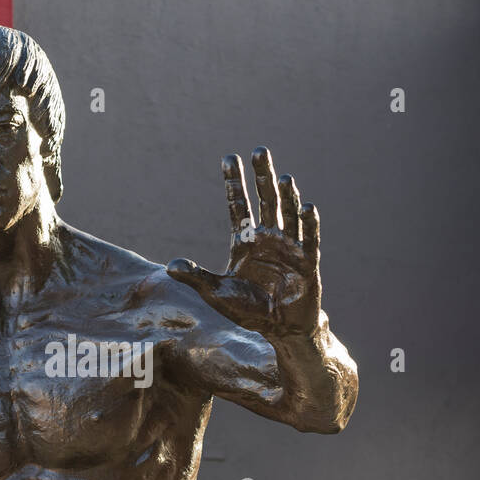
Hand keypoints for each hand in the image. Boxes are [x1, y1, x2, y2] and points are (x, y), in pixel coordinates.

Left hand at [168, 147, 321, 338]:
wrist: (278, 329)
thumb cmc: (248, 311)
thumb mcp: (216, 293)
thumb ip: (196, 278)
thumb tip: (170, 266)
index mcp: (245, 242)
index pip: (239, 205)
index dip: (234, 183)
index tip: (228, 157)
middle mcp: (267, 238)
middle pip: (266, 200)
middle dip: (262, 176)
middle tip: (259, 150)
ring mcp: (288, 248)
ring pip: (288, 214)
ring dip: (287, 195)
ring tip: (283, 177)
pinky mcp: (306, 262)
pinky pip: (309, 238)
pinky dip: (308, 223)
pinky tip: (306, 206)